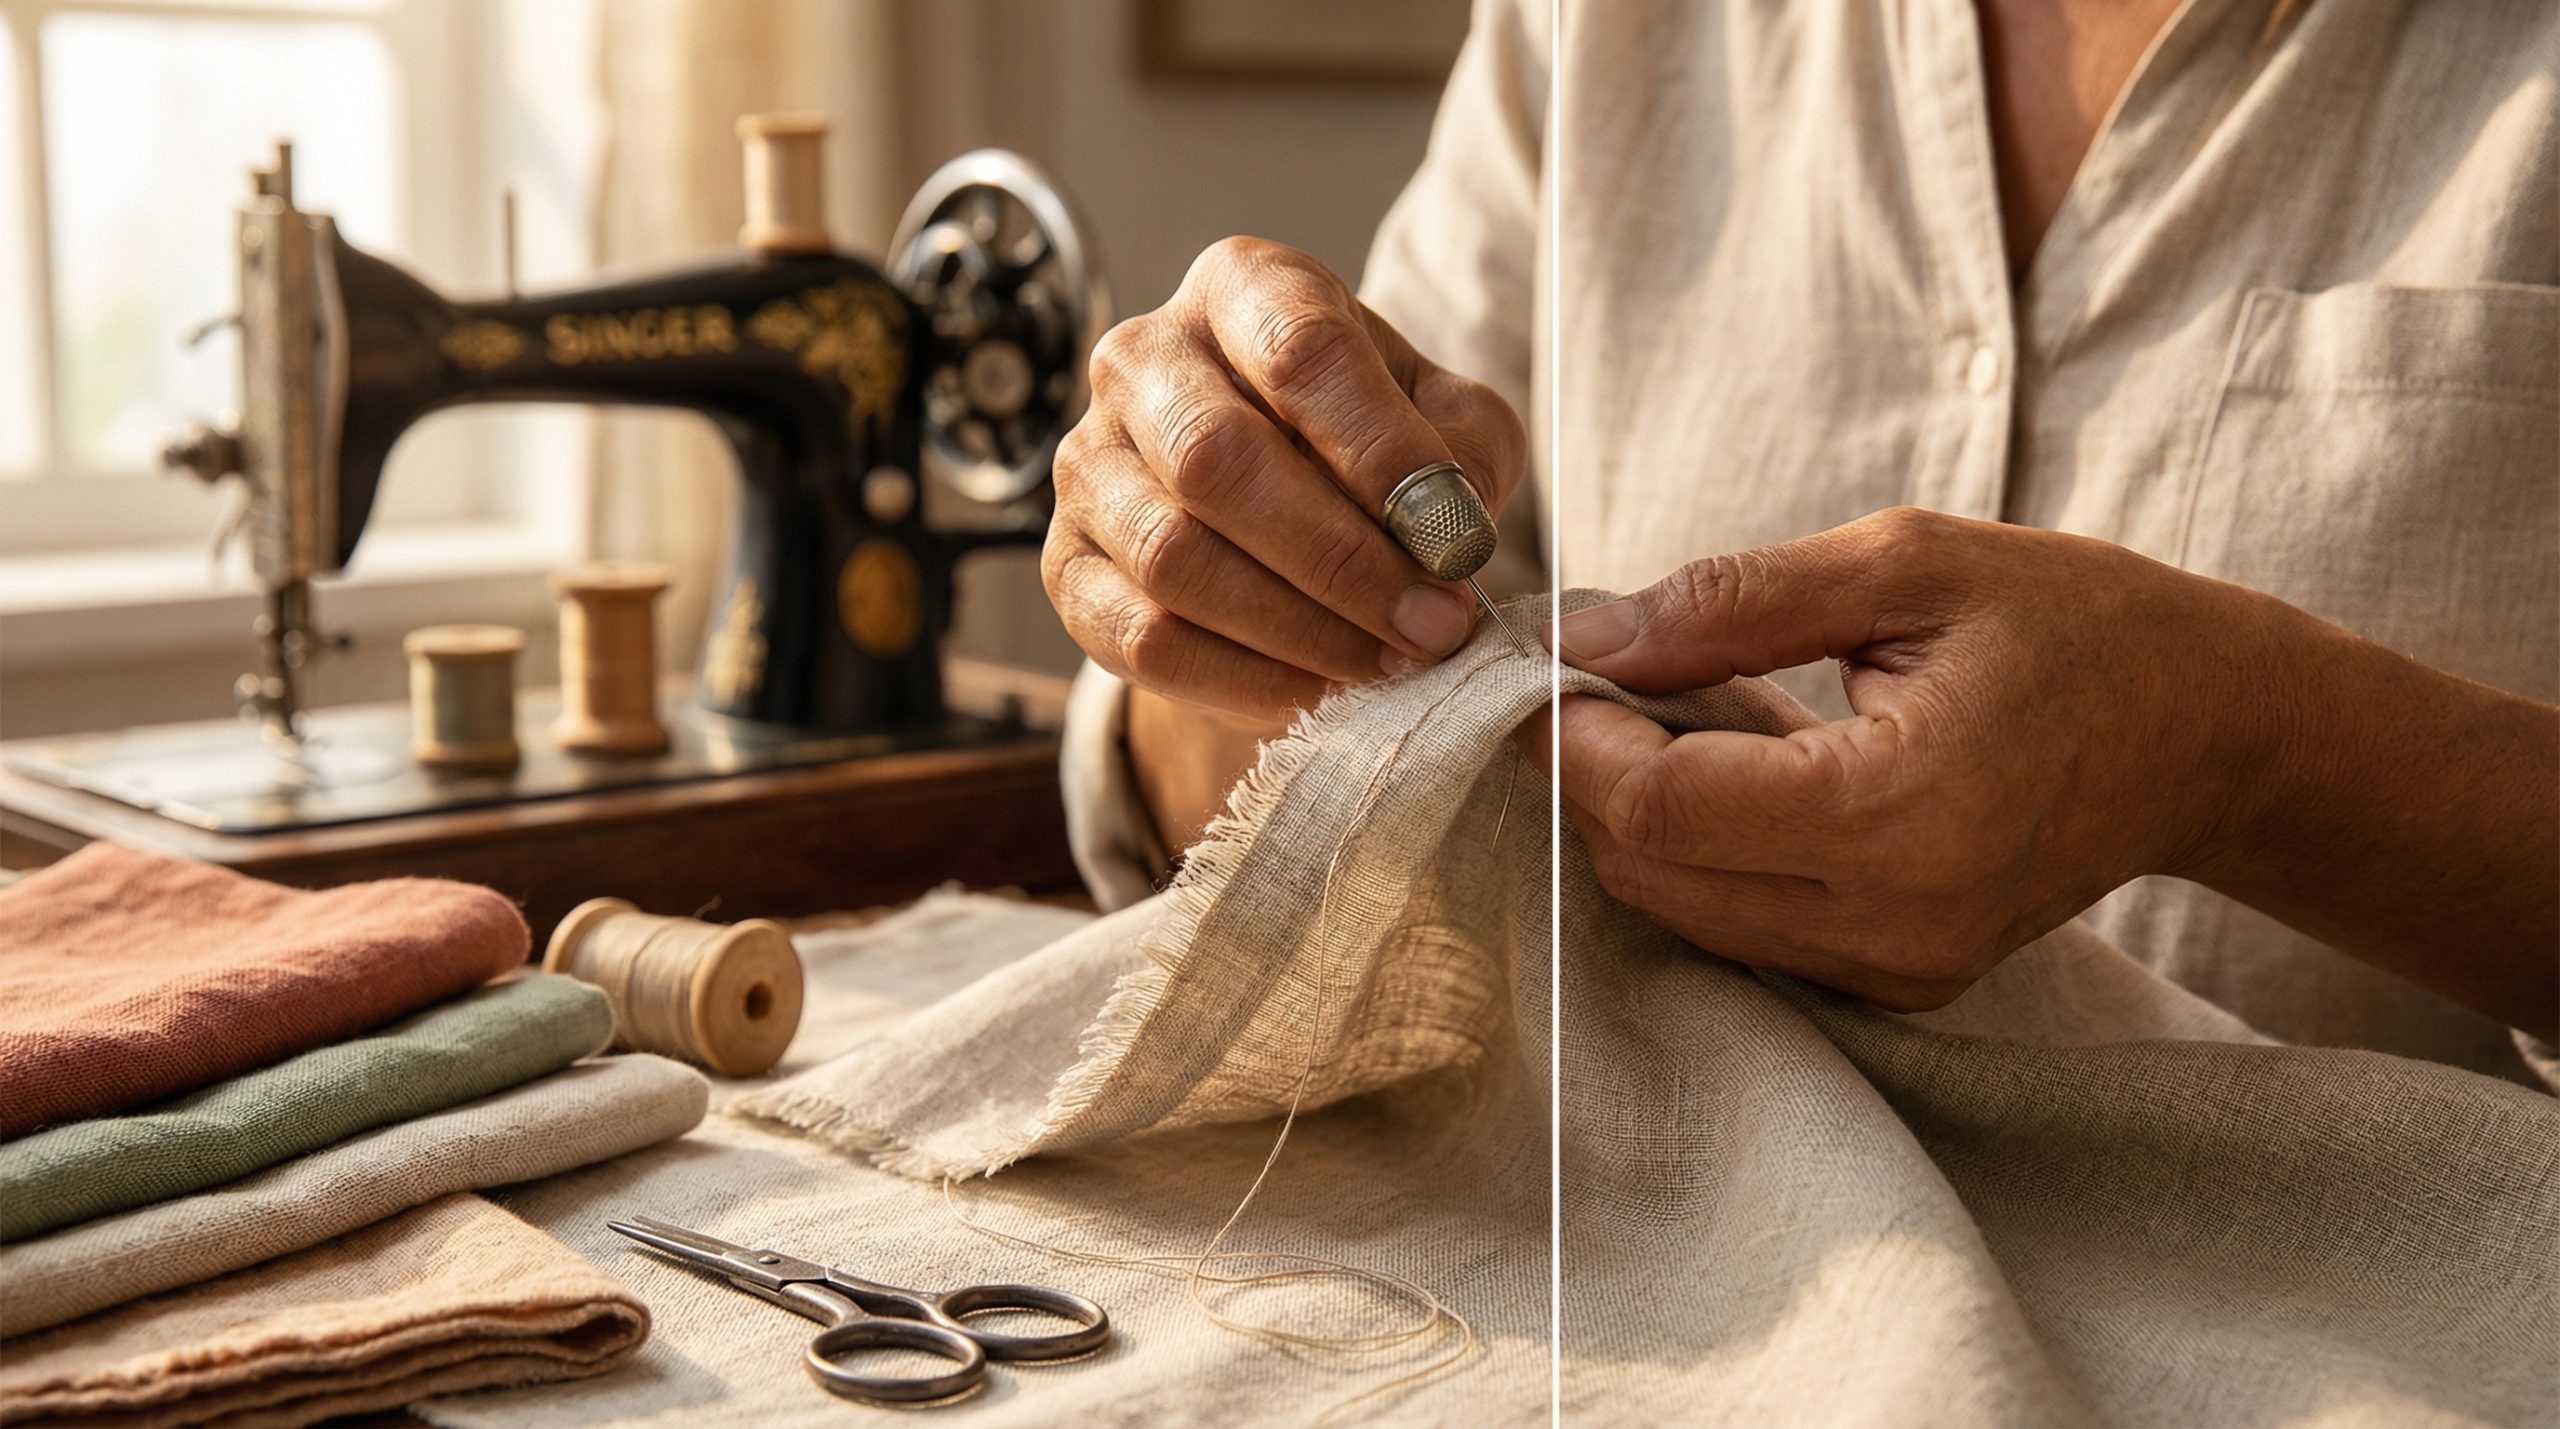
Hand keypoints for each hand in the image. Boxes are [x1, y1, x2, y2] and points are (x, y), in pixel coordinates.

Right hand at [1045, 237, 1525, 721]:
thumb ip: (1461, 452)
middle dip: (1342, 561)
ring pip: (1174, 558)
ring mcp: (1088, 462)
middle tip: (1433, 626)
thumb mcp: (1444, 420)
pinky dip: (1241, 680)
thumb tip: (1446, 527)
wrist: (1278, 509)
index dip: (1381, 450)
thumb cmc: (1368, 444)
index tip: (1455, 540)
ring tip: (1389, 664)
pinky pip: (1143, 636)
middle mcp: (1144, 358)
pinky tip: (1319, 693)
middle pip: (1218, 459)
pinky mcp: (1067, 564)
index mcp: (1244, 288)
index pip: (1300, 349)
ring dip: (1299, 630)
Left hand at [1540, 508, 2297, 1011]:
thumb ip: (1733, 600)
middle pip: (1651, 872)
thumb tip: (1584, 634)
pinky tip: (1734, 768)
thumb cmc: (2075, 622)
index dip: (1570, 737)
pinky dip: (1702, 852)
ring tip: (1674, 710)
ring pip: (1682, 912)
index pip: (1658, 806)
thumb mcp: (1908, 563)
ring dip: (1640, 815)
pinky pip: (1741, 930)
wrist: (2214, 731)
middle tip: (1593, 675)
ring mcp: (1898, 968)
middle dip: (1590, 776)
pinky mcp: (1899, 982)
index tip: (1544, 663)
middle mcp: (1894, 921)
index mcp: (1898, 810)